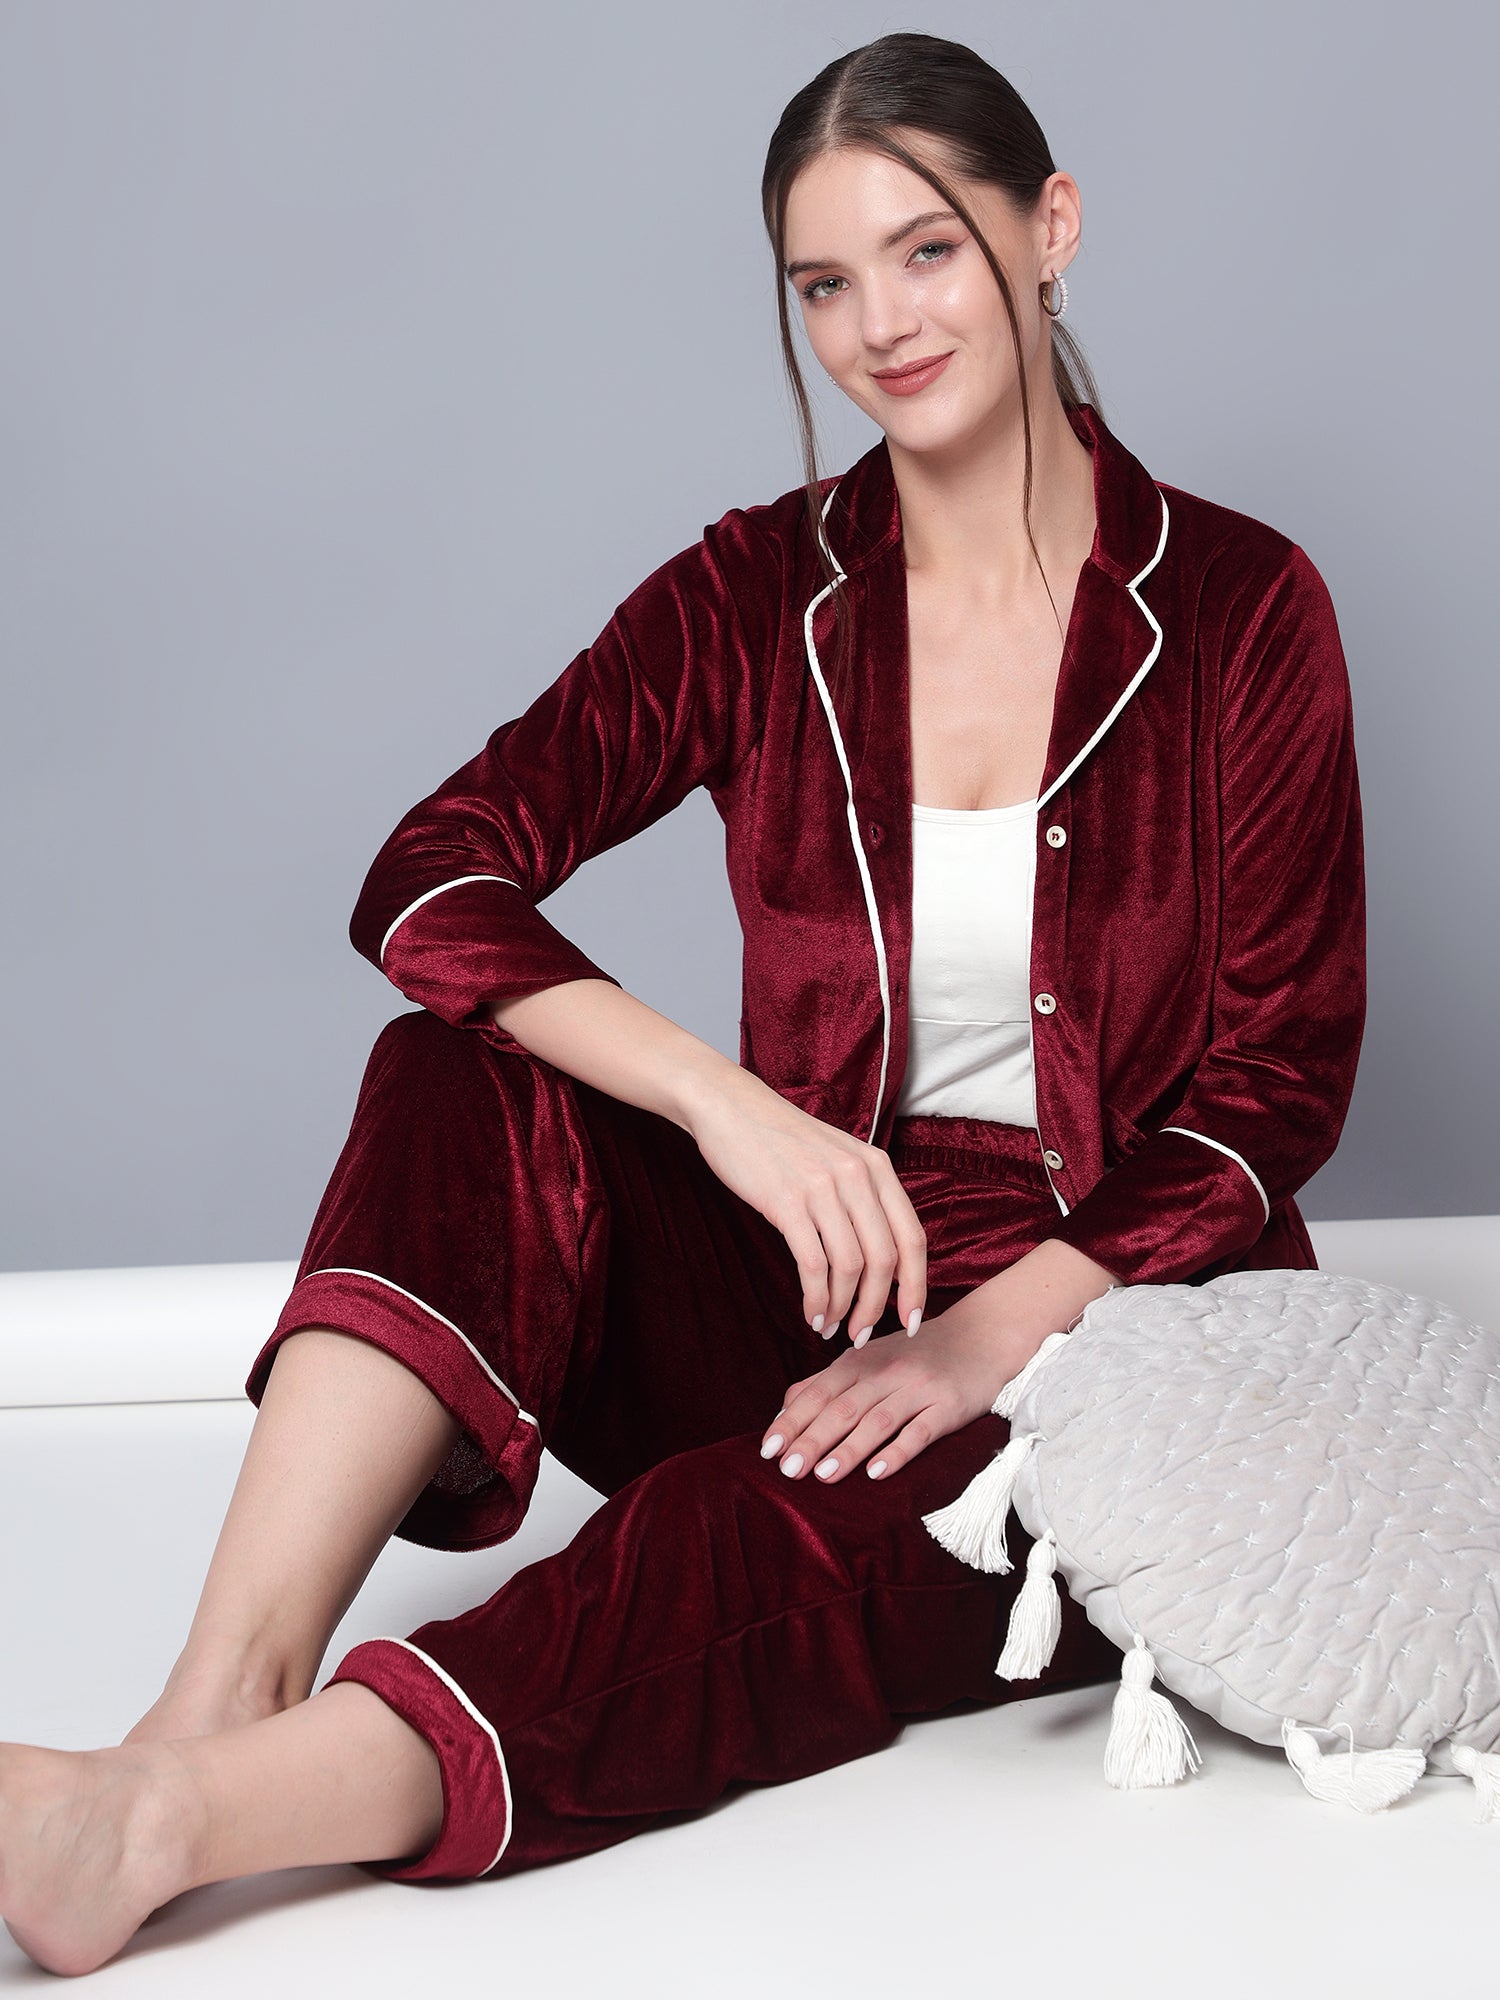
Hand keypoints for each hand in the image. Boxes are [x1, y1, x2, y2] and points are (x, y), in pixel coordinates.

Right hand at [681, 1065, 926, 1346]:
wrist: (730, 1107)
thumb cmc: (781, 1140)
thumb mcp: (838, 1157)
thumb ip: (863, 1196)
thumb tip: (880, 1260)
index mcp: (877, 1167)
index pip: (913, 1238)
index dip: (916, 1287)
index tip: (910, 1322)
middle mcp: (858, 1176)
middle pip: (886, 1260)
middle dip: (877, 1308)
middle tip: (861, 1335)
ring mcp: (823, 1188)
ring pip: (851, 1267)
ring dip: (842, 1308)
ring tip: (829, 1327)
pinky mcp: (787, 1201)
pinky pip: (813, 1264)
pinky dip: (816, 1298)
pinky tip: (810, 1313)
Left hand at [758, 1295, 1033, 1482]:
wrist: (981, 1336)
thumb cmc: (917, 1354)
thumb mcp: (870, 1358)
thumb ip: (829, 1381)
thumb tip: (785, 1408)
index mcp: (861, 1360)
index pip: (819, 1392)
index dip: (792, 1420)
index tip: (767, 1449)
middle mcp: (887, 1371)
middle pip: (843, 1407)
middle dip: (812, 1438)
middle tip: (786, 1469)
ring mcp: (919, 1388)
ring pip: (878, 1420)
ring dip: (848, 1448)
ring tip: (822, 1475)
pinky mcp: (948, 1407)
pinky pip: (921, 1431)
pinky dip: (897, 1451)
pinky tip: (877, 1472)